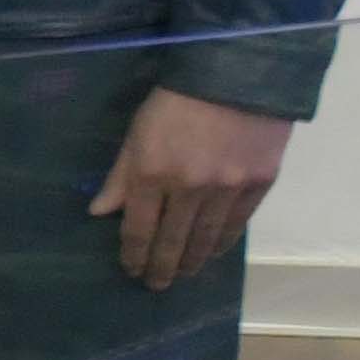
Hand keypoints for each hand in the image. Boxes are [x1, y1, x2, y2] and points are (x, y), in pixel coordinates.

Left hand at [89, 85, 288, 291]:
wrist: (239, 74)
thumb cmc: (176, 100)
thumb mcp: (138, 132)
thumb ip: (120, 176)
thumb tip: (100, 213)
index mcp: (153, 174)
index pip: (139, 228)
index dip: (134, 254)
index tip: (131, 269)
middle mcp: (191, 187)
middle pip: (173, 240)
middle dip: (162, 267)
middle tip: (157, 285)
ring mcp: (228, 187)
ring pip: (207, 238)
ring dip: (192, 260)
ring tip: (183, 273)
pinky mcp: (260, 182)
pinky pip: (238, 224)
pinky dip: (222, 242)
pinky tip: (213, 252)